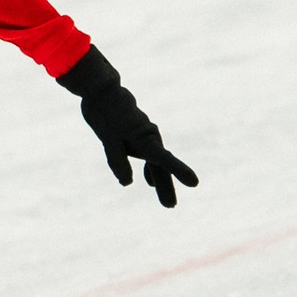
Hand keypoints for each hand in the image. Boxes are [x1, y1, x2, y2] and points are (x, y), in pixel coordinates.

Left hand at [59, 46, 197, 208]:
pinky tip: (148, 182)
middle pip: (160, 166)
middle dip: (166, 186)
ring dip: (160, 181)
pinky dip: (149, 169)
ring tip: (168, 203)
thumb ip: (117, 160)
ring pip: (155, 163)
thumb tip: (127, 183)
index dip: (179, 172)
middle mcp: (149, 137)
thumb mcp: (108, 138)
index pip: (164, 159)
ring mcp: (144, 137)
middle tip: (170, 206)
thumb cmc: (106, 112)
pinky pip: (147, 156)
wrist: (102, 90)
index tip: (195, 183)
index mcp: (144, 138)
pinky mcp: (137, 136)